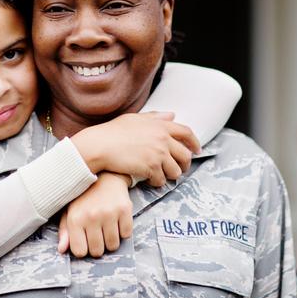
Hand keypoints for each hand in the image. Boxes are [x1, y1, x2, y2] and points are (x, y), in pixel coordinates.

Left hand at [58, 172, 133, 257]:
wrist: (105, 175)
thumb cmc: (84, 197)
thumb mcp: (69, 211)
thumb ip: (65, 231)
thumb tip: (62, 250)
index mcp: (75, 218)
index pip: (79, 252)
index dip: (83, 249)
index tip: (85, 241)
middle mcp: (92, 216)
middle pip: (97, 251)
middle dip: (97, 246)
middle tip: (97, 234)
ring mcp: (109, 213)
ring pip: (113, 245)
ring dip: (110, 240)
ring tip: (106, 227)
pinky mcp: (125, 209)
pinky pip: (126, 235)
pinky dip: (122, 231)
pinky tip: (116, 221)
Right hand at [70, 112, 199, 186]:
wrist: (100, 145)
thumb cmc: (113, 132)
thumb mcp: (135, 119)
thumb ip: (155, 117)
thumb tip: (172, 115)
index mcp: (160, 125)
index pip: (186, 132)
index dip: (194, 142)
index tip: (197, 150)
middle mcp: (163, 139)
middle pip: (185, 155)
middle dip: (184, 165)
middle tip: (179, 170)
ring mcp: (158, 154)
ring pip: (175, 171)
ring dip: (169, 175)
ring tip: (160, 176)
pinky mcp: (151, 168)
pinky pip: (161, 180)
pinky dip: (157, 182)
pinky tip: (149, 180)